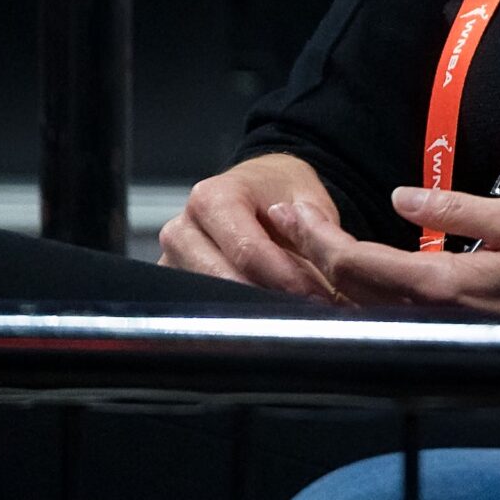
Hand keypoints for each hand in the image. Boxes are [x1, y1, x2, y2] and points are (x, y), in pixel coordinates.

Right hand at [159, 153, 347, 301]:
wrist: (256, 186)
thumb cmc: (279, 191)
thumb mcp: (306, 196)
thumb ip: (315, 228)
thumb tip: (328, 264)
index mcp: (211, 197)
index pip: (247, 250)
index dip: (284, 278)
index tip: (314, 297)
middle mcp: (182, 228)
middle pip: (223, 280)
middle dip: (269, 298)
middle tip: (307, 311)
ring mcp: (171, 258)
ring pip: (210, 299)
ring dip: (252, 309)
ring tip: (291, 312)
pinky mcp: (173, 283)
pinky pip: (201, 307)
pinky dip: (235, 312)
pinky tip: (265, 313)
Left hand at [264, 186, 499, 318]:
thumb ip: (455, 208)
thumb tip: (400, 196)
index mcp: (441, 284)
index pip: (359, 262)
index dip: (319, 237)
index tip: (293, 211)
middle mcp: (426, 315)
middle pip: (347, 287)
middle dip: (309, 252)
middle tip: (283, 216)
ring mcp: (431, 330)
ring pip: (359, 305)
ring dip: (324, 273)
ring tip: (301, 240)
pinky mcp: (440, 335)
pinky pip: (381, 314)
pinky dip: (353, 290)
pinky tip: (341, 270)